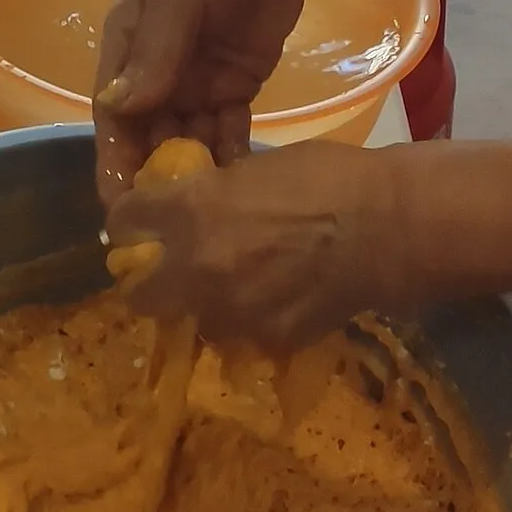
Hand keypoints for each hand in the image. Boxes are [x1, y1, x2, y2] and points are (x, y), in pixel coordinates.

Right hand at [94, 0, 315, 206]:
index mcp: (127, 49)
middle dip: (152, 181)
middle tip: (166, 230)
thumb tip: (119, 109)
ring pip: (187, 142)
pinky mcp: (235, 89)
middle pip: (148, 137)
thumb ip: (154, 51)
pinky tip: (241, 195)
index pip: (113, 115)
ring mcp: (196, 84)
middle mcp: (156, 74)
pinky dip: (231, 161)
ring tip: (208, 221)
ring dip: (194, 178)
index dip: (113, 160)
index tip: (119, 204)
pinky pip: (228, 135)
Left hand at [108, 141, 407, 347]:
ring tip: (230, 287)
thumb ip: (209, 196)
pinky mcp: (269, 341)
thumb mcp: (251, 170)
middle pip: (139, 294)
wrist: (387, 227)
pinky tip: (273, 300)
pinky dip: (250, 321)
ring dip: (203, 305)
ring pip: (194, 321)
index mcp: (190, 212)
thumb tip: (192, 209)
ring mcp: (232, 312)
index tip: (134, 223)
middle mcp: (198, 269)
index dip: (126, 222)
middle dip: (146, 282)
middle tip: (164, 271)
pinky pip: (243, 335)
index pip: (123, 222)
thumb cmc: (325, 178)